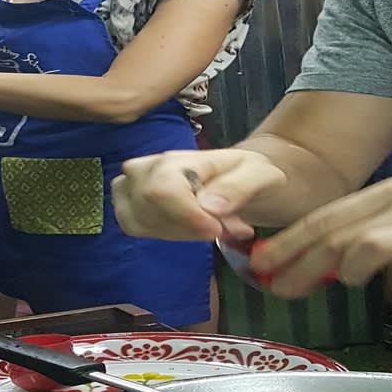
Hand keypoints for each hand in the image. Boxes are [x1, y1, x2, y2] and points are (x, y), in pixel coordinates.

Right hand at [113, 148, 284, 241]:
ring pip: (137, 220)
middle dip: (185, 226)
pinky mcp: (131, 202)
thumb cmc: (251, 173)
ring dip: (176, 232)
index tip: (216, 228)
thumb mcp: (261, 175)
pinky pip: (134, 226)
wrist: (242, 178)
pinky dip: (163, 234)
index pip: (163, 189)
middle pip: (147, 205)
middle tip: (220, 226)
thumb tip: (208, 205)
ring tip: (207, 225)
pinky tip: (188, 229)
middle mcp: (151, 166)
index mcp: (183, 157)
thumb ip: (239, 187)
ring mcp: (135, 183)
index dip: (186, 216)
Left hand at [250, 173, 391, 296]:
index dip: (292, 239)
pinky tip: (360, 277)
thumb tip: (351, 265)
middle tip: (266, 283)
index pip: (330, 215)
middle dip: (293, 256)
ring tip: (309, 287)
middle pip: (334, 227)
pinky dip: (373, 261)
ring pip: (358, 236)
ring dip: (326, 263)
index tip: (261, 263)